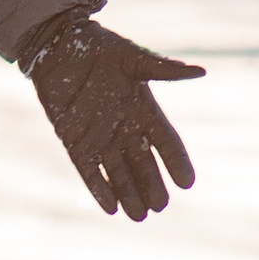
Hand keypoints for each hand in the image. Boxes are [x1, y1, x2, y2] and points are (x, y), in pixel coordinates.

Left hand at [20, 11, 204, 220]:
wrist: (58, 44)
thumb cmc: (99, 47)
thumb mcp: (132, 58)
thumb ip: (163, 69)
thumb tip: (201, 71)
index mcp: (143, 110)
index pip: (166, 142)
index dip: (176, 162)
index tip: (187, 182)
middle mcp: (124, 129)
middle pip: (143, 164)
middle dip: (152, 185)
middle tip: (161, 205)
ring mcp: (99, 137)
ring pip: (118, 173)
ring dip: (128, 194)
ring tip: (140, 215)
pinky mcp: (74, 140)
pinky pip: (88, 170)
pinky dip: (98, 188)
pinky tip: (110, 207)